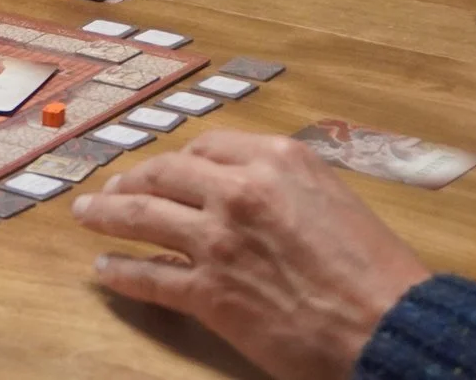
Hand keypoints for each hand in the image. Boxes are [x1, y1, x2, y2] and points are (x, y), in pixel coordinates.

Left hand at [71, 133, 430, 379]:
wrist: (389, 325)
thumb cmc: (376, 272)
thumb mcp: (335, 200)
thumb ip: (285, 187)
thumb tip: (251, 192)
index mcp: (277, 159)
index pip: (208, 148)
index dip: (180, 161)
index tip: (166, 169)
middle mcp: (240, 189)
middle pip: (165, 174)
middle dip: (133, 179)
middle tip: (113, 186)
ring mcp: (218, 239)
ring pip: (142, 215)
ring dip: (106, 214)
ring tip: (87, 214)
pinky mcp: (209, 290)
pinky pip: (149, 275)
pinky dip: (121, 272)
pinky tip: (106, 269)